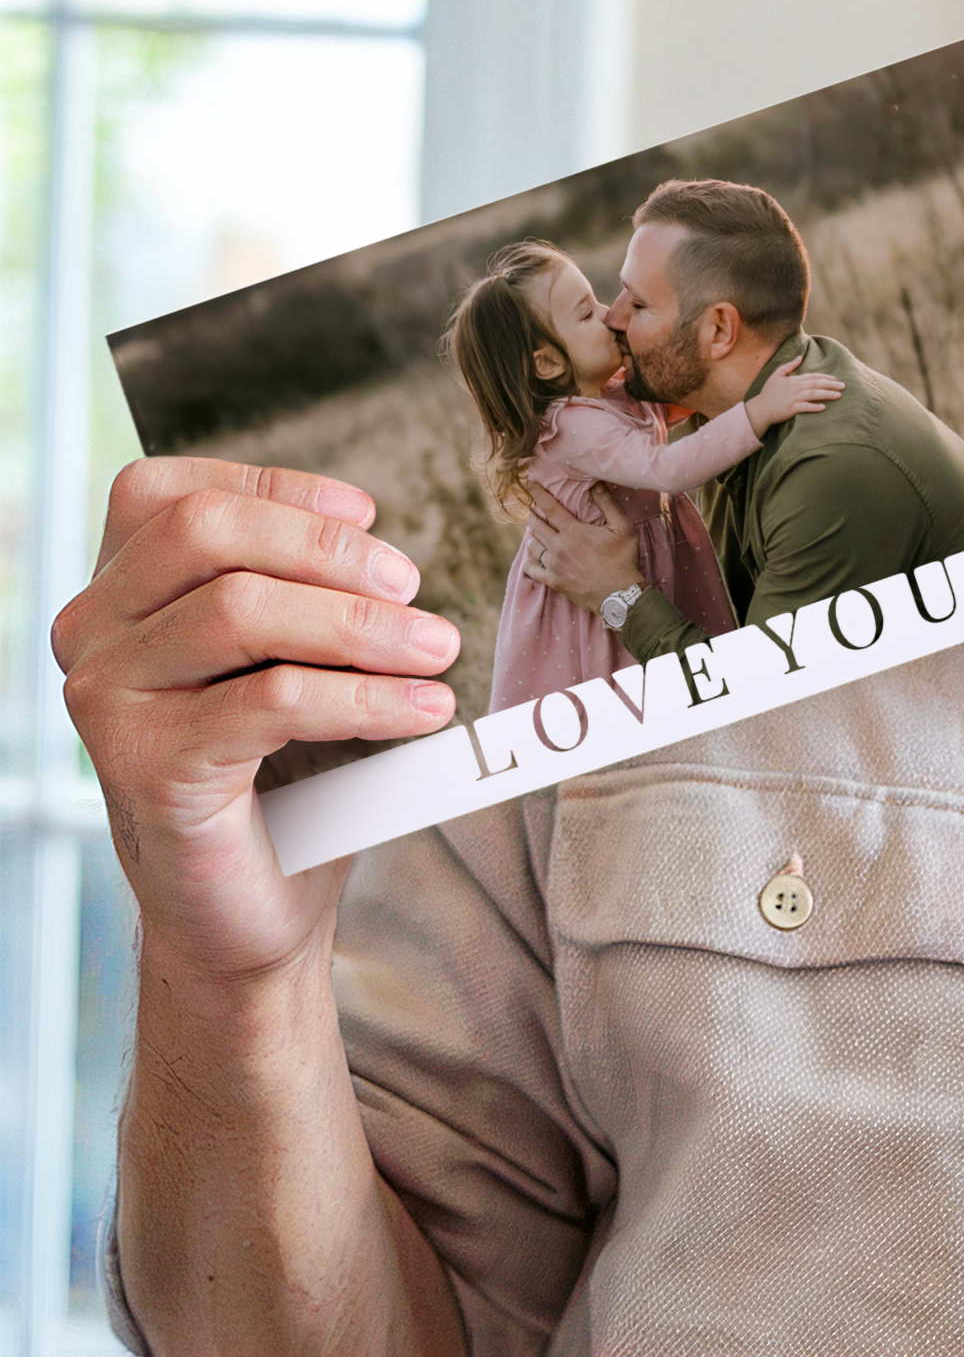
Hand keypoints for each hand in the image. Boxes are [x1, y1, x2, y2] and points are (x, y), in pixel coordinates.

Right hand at [55, 458, 460, 983]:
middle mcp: (92, 634)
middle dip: (327, 549)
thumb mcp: (301, 659)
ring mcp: (107, 699)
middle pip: (206, 530)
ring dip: (362, 625)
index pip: (177, 493)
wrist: (257, 907)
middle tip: (413, 589)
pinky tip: (427, 710)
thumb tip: (393, 566)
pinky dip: (366, 696)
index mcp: (119, 592)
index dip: (280, 490)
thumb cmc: (286, 773)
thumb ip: (315, 594)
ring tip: (438, 650)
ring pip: (240, 609)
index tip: (371, 517)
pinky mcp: (145, 766)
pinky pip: (271, 699)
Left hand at [526, 483, 643, 609]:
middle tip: (533, 509)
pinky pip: (531, 569)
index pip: (549, 507)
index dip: (538, 493)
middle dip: (533, 514)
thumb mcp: (623, 527)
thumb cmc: (623, 559)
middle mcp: (559, 547)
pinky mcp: (553, 581)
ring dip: (533, 536)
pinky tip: (531, 556)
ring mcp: (554, 565)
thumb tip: (595, 483)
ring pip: (532, 546)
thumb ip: (607, 503)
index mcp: (574, 531)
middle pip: (536, 525)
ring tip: (536, 532)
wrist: (619, 594)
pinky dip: (528, 560)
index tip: (530, 484)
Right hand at [745, 354, 843, 436]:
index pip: (812, 377)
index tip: (836, 379)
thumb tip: (800, 357)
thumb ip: (789, 365)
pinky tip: (824, 407)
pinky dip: (814, 407)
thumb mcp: (777, 374)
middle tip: (844, 386)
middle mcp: (795, 388)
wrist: (760, 408)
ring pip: (813, 394)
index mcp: (794, 380)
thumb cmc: (769, 392)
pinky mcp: (791, 409)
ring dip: (827, 394)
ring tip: (839, 395)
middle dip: (831, 385)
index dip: (825, 377)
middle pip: (816, 384)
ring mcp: (793, 398)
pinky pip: (805, 407)